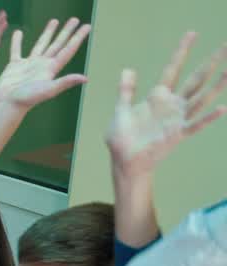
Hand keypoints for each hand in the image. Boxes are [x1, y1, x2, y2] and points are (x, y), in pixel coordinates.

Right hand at [0, 18, 90, 110]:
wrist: (7, 105)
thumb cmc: (27, 99)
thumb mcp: (48, 90)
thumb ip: (65, 82)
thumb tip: (85, 78)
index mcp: (51, 68)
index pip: (68, 50)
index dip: (78, 38)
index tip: (87, 26)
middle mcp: (42, 65)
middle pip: (58, 44)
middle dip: (67, 32)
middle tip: (75, 19)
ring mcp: (29, 65)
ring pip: (41, 44)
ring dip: (48, 33)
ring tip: (54, 21)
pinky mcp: (15, 66)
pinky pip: (16, 51)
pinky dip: (17, 42)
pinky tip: (18, 33)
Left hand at [107, 32, 226, 179]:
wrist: (123, 161)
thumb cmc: (121, 138)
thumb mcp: (121, 110)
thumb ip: (126, 91)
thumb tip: (128, 69)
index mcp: (157, 96)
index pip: (173, 68)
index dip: (182, 51)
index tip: (192, 34)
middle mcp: (172, 104)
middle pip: (196, 78)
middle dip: (211, 62)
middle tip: (226, 46)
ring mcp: (177, 119)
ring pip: (201, 98)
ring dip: (217, 85)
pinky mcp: (177, 134)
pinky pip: (195, 124)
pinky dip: (208, 117)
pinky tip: (222, 108)